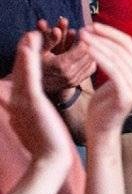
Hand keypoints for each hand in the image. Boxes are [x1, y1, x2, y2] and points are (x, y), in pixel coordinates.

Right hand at [10, 31, 74, 172]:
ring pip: (22, 70)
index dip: (25, 60)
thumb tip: (32, 103)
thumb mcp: (38, 120)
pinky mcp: (31, 101)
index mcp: (22, 103)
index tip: (30, 44)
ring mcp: (23, 100)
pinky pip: (29, 77)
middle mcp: (19, 100)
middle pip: (20, 71)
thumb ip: (34, 108)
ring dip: (25, 51)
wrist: (50, 160)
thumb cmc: (47, 142)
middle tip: (30, 33)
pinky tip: (30, 47)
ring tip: (30, 34)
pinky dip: (28, 61)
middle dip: (24, 52)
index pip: (23, 77)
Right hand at [36, 17, 94, 94]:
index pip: (83, 48)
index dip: (85, 36)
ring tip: (87, 40)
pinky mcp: (76, 83)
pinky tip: (86, 52)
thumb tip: (56, 30)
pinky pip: (91, 68)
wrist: (30, 84)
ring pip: (92, 61)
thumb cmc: (34, 64)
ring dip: (92, 49)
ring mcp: (74, 80)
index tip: (83, 29)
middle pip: (89, 53)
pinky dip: (91, 58)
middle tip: (88, 32)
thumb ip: (49, 40)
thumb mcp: (38, 50)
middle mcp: (69, 74)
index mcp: (61, 65)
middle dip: (90, 41)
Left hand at [80, 23, 131, 142]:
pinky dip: (99, 57)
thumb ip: (129, 62)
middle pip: (123, 48)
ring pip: (117, 57)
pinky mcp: (127, 94)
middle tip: (84, 29)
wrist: (101, 129)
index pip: (129, 44)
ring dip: (97, 44)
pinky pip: (113, 70)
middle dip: (102, 36)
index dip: (111, 32)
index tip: (93, 26)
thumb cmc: (105, 104)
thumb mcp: (118, 79)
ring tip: (82, 37)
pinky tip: (87, 50)